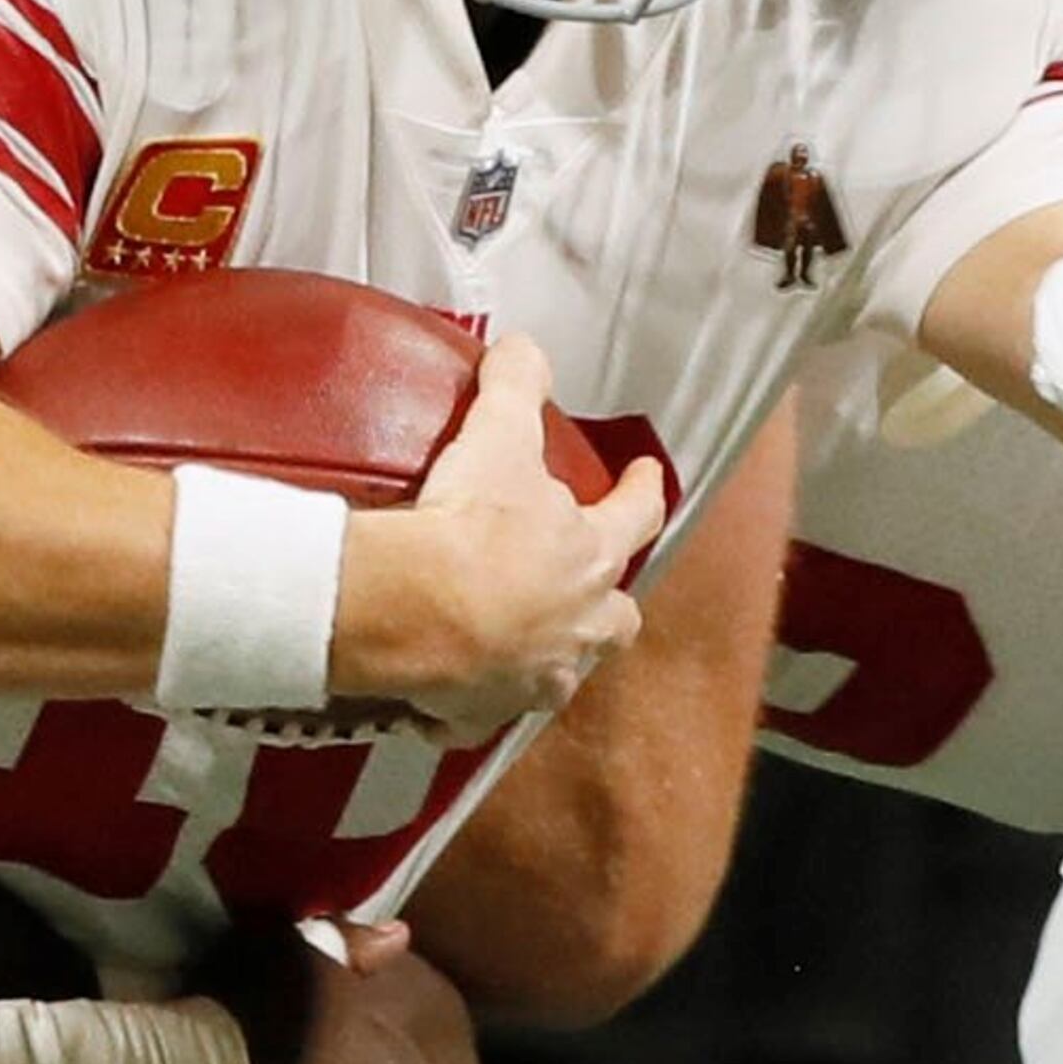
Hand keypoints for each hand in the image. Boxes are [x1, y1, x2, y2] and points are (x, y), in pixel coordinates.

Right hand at [339, 335, 665, 735]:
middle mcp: (577, 627)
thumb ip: (516, 387)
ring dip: (544, 660)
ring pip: (557, 676)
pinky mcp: (480, 716)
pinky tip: (444, 698)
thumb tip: (524, 347)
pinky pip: (477, 715)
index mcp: (591, 557)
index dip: (643, 492)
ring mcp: (534, 680)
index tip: (648, 478)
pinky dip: (466, 706)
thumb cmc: (470, 524)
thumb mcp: (495, 437)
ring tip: (516, 645)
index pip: (637, 518)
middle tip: (588, 591)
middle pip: (615, 622)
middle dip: (608, 609)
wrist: (414, 611)